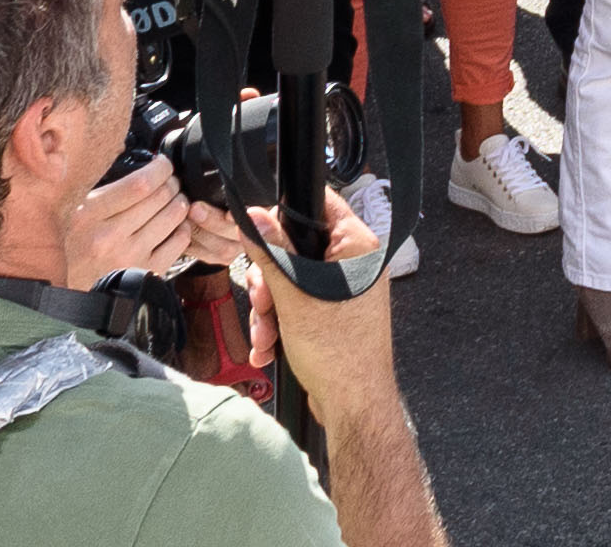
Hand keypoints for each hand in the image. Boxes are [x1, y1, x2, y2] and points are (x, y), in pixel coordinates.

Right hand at [67, 153, 237, 288]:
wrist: (71, 293)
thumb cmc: (78, 248)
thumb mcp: (80, 214)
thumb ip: (108, 192)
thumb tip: (144, 167)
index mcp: (90, 214)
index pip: (139, 183)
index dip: (160, 169)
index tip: (163, 165)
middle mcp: (109, 236)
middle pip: (160, 196)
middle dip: (173, 183)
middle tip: (171, 182)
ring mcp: (129, 256)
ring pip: (174, 216)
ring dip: (180, 203)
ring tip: (174, 201)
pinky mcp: (146, 272)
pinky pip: (179, 242)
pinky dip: (183, 228)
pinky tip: (175, 226)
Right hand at [259, 176, 402, 424]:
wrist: (353, 405)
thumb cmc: (337, 352)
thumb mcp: (294, 297)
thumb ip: (272, 254)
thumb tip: (254, 216)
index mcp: (356, 246)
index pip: (319, 205)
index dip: (284, 215)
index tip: (258, 235)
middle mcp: (353, 263)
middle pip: (294, 249)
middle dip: (269, 282)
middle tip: (262, 304)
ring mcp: (343, 289)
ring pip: (290, 281)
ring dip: (269, 311)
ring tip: (264, 338)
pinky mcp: (332, 313)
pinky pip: (297, 305)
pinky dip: (279, 325)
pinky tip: (268, 349)